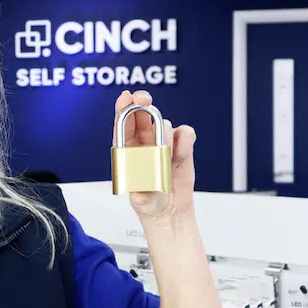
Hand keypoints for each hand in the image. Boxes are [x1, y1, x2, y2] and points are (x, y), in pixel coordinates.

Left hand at [112, 90, 196, 223]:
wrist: (171, 210)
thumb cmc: (149, 203)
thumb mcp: (143, 202)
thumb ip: (142, 196)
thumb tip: (139, 194)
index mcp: (127, 150)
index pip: (122, 125)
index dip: (123, 108)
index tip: (125, 97)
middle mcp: (143, 143)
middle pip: (141, 115)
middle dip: (141, 103)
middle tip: (144, 98)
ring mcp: (162, 143)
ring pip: (164, 124)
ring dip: (166, 136)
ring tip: (168, 158)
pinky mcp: (181, 147)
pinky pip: (185, 133)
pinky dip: (185, 142)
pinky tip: (180, 157)